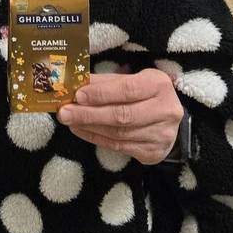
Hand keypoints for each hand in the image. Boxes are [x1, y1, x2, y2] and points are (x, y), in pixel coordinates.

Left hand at [57, 68, 182, 164]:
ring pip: (118, 133)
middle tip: (64, 113)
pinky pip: (119, 147)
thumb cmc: (144, 94)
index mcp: (159, 85)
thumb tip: (75, 83)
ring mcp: (161, 134)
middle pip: (122, 115)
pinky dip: (96, 138)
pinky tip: (80, 130)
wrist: (168, 120)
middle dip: (89, 114)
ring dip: (89, 127)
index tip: (78, 95)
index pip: (127, 89)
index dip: (101, 94)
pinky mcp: (153, 152)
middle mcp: (166, 110)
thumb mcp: (130, 80)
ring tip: (69, 121)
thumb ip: (105, 82)